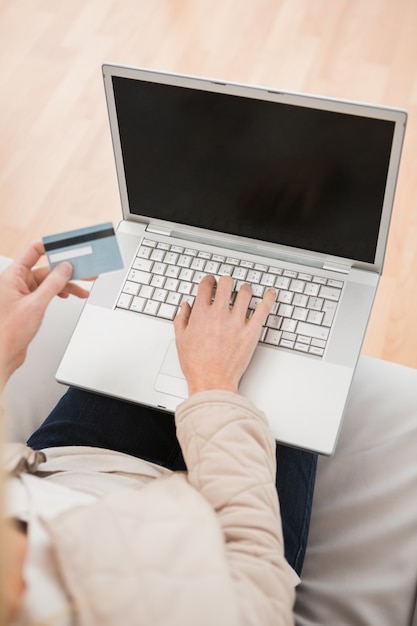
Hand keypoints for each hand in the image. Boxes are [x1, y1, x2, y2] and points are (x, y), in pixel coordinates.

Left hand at [0, 241, 89, 383]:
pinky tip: (68, 296)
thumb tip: (65, 267)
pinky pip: (47, 292)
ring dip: (67, 285)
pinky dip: (59, 293)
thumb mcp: (35, 305)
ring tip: (83, 291)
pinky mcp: (28, 303)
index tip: (69, 246)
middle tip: (85, 271)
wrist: (3, 355)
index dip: (52, 246)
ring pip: (49, 282)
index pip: (34, 251)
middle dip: (67, 270)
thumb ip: (52, 284)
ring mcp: (23, 292)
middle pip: (46, 268)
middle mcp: (17, 282)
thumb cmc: (7, 332)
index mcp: (13, 276)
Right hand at [174, 275, 275, 394]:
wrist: (212, 381)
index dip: (209, 280)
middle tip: (227, 284)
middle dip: (226, 280)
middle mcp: (220, 313)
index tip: (211, 282)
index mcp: (201, 313)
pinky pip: (264, 309)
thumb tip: (186, 306)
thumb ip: (182, 319)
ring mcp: (237, 322)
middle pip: (227, 283)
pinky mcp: (251, 331)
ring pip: (246, 293)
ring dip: (245, 289)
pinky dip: (269, 299)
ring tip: (245, 291)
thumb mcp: (181, 339)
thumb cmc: (197, 364)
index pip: (206, 285)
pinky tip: (270, 294)